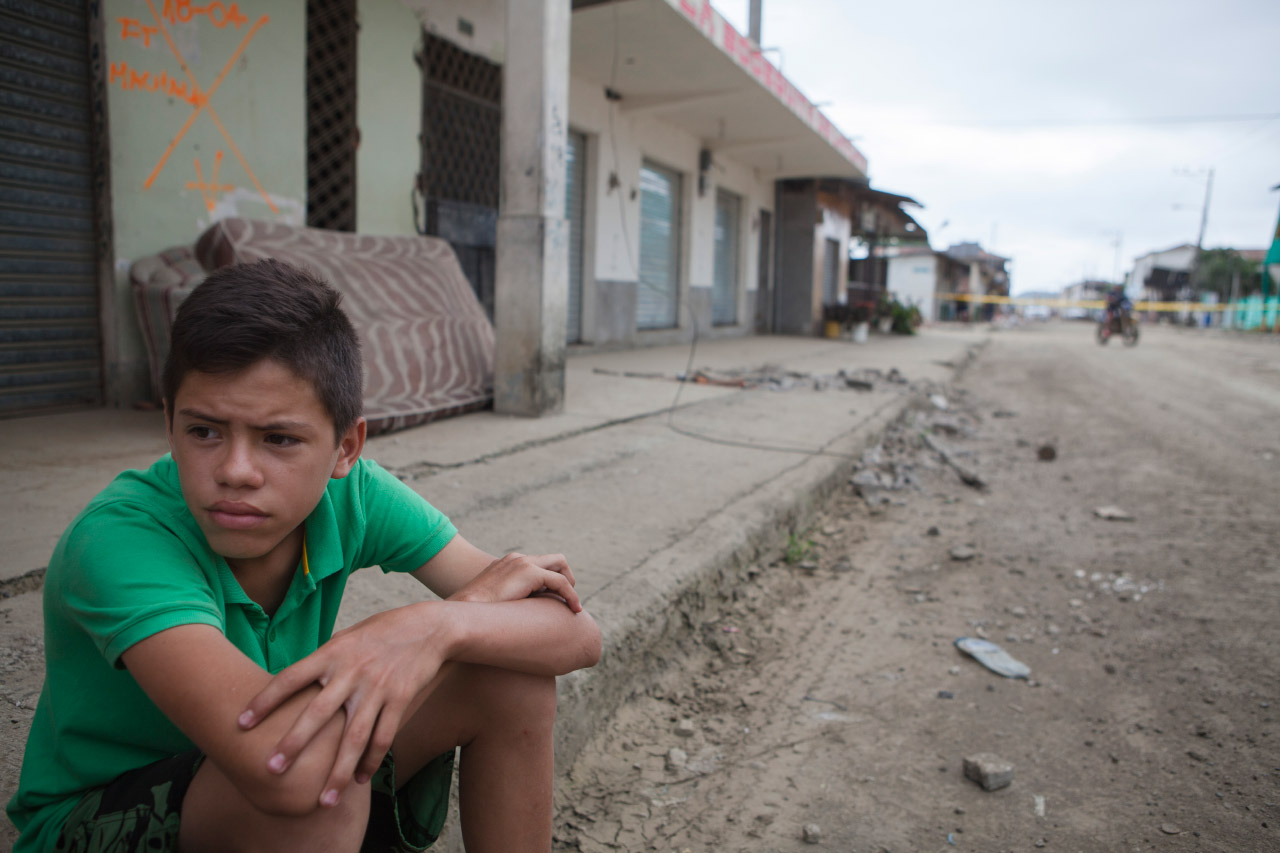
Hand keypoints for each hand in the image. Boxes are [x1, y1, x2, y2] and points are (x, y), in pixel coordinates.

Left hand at [237, 603, 449, 806]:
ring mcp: (377, 687)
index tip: (240, 724)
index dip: (264, 701)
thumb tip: (295, 682)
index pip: (290, 678)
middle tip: (271, 770)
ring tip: (324, 800)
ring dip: (338, 772)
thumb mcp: (347, 637)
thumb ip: (323, 660)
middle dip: (293, 744)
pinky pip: (383, 737)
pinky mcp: (400, 699)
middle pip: (317, 714)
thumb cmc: (382, 631)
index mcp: (332, 653)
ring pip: (353, 737)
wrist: (429, 627)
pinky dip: (371, 761)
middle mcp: (352, 672)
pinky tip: (360, 779)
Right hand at [449, 552, 580, 611]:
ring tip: (574, 606)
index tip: (555, 600)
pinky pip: (560, 581)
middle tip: (568, 599)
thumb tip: (516, 619)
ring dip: (570, 584)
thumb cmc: (473, 617)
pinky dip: (571, 594)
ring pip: (560, 565)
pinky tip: (575, 610)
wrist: (462, 613)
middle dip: (566, 577)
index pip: (537, 565)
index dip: (550, 581)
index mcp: (507, 564)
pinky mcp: (529, 572)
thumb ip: (506, 603)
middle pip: (554, 559)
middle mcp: (516, 559)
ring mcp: (522, 563)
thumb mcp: (491, 605)